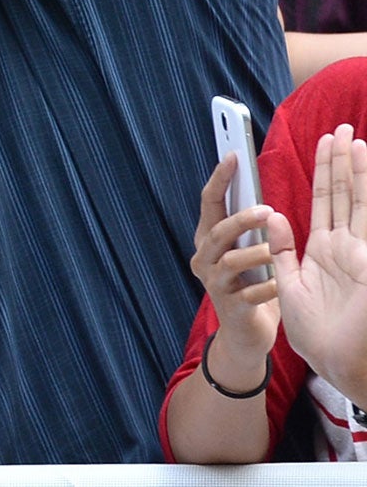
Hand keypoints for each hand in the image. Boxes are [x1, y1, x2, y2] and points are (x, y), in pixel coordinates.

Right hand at [189, 153, 282, 355]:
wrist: (246, 331)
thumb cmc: (252, 282)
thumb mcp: (248, 249)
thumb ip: (249, 227)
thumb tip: (261, 195)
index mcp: (209, 239)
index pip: (210, 202)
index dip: (220, 178)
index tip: (234, 155)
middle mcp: (205, 258)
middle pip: (217, 231)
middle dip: (240, 218)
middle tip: (266, 210)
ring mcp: (215, 283)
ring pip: (231, 260)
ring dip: (257, 253)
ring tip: (277, 251)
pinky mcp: (231, 307)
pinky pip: (251, 293)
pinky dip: (269, 287)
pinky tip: (281, 284)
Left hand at [271, 124, 366, 404]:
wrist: (338, 365)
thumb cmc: (318, 334)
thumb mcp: (291, 286)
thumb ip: (283, 251)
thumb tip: (272, 218)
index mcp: (326, 251)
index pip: (326, 202)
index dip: (325, 173)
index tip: (324, 144)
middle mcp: (348, 247)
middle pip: (345, 196)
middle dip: (342, 163)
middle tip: (340, 129)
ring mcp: (363, 254)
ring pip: (361, 204)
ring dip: (358, 173)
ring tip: (353, 140)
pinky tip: (366, 174)